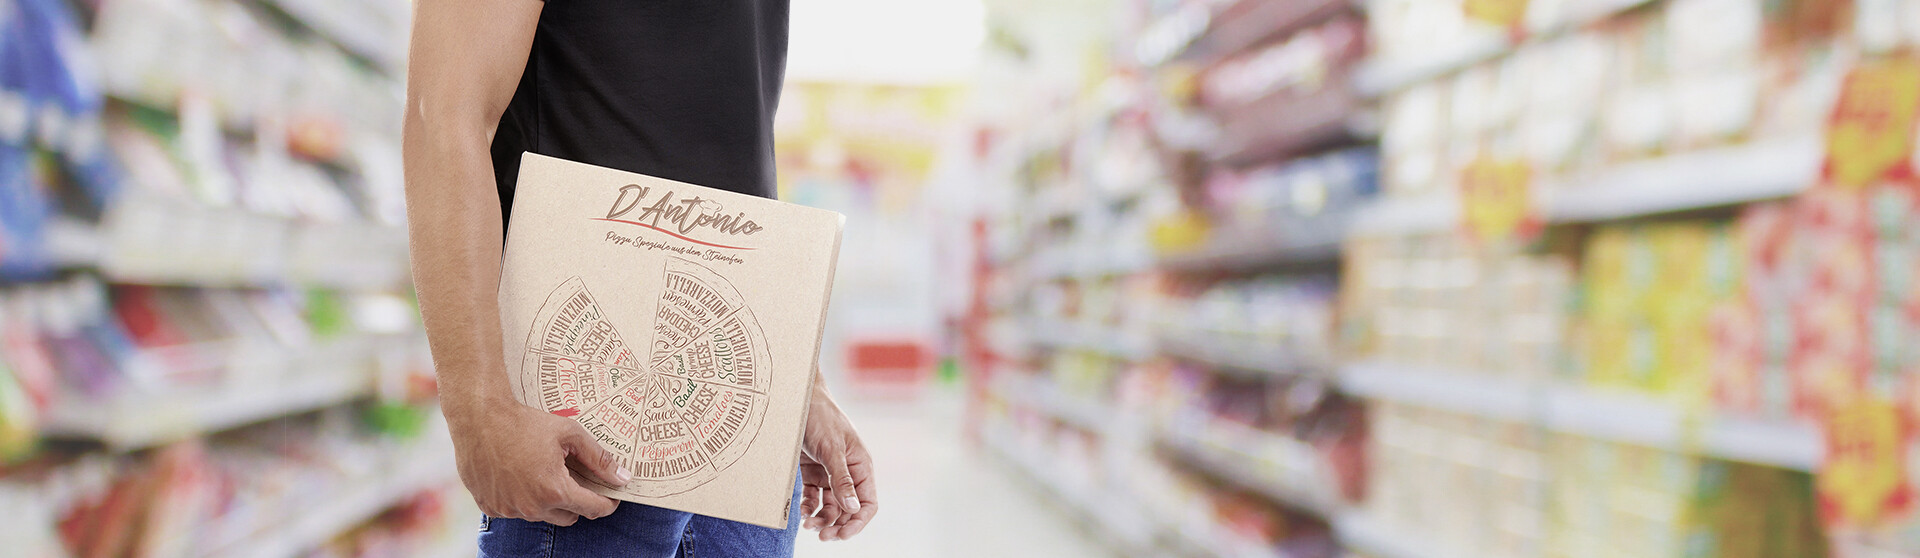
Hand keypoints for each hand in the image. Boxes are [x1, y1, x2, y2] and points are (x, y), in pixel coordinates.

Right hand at [447, 397, 630, 525]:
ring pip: (543, 515)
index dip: (607, 502)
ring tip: (544, 472)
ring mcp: (509, 510)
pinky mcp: (491, 507)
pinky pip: (517, 511)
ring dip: (549, 501)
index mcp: (554, 491)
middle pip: (570, 516)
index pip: (593, 509)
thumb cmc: (524, 423)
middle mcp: (531, 507)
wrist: (478, 418)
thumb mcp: (569, 434)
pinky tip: (521, 475)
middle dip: (578, 501)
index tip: (611, 495)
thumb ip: (599, 458)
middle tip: (577, 479)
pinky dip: (524, 499)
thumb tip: (623, 477)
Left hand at [797, 390, 876, 539]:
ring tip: (807, 525)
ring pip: (830, 506)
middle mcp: (848, 472)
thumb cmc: (820, 417)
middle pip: (848, 509)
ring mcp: (830, 473)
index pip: (867, 503)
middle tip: (822, 536)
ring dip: (821, 518)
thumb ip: (842, 479)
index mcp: (861, 466)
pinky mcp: (813, 471)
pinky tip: (801, 512)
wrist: (798, 399)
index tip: (842, 535)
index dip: (858, 521)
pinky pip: (813, 497)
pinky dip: (808, 507)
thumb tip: (853, 507)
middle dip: (836, 524)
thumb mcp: (832, 449)